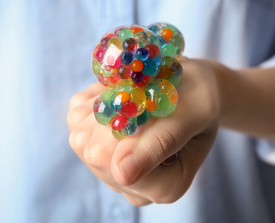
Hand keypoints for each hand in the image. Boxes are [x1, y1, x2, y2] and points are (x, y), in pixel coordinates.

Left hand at [68, 58, 218, 205]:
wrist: (189, 86)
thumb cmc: (197, 98)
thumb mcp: (191, 113)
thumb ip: (161, 143)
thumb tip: (123, 174)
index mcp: (164, 187)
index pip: (118, 166)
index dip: (124, 127)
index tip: (146, 99)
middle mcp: (131, 185)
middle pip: (95, 153)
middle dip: (113, 115)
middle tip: (140, 92)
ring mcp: (108, 169)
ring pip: (81, 136)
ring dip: (103, 105)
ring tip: (134, 94)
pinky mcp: (92, 148)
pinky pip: (76, 119)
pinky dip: (94, 99)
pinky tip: (120, 95)